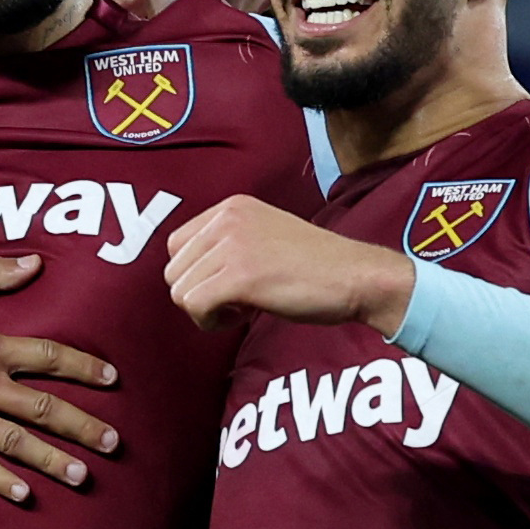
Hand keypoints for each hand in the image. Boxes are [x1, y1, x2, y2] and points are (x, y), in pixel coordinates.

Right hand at [0, 254, 121, 505]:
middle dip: (82, 426)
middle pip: (41, 408)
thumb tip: (36, 263)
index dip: (83, 367)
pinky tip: (24, 493)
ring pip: (14, 441)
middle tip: (114, 444)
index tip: (113, 380)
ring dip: (52, 460)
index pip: (47, 356)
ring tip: (82, 477)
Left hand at [162, 196, 413, 333]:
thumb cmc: (315, 267)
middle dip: (199, 294)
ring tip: (243, 307)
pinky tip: (243, 316)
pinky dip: (212, 322)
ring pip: (180, 292)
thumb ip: (227, 244)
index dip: (197, 274)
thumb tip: (187, 277)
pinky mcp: (240, 276)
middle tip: (237, 300)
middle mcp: (227, 219)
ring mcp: (233, 246)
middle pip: (173, 271)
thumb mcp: (264, 236)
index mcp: (231, 206)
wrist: (355, 276)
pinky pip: (195, 307)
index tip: (230, 283)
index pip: (176, 245)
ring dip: (206, 310)